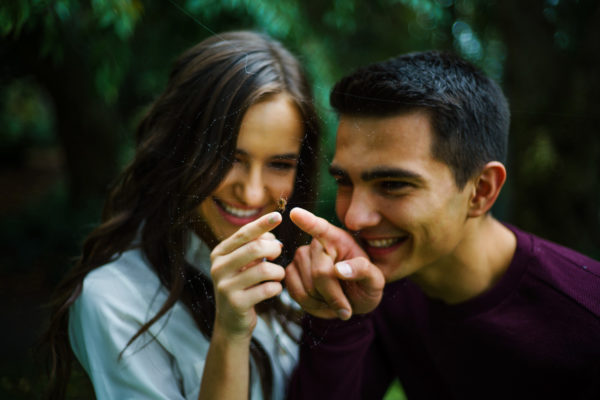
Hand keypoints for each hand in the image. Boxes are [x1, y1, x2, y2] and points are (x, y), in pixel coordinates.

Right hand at [210, 212, 284, 339]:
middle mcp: (218, 267)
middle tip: (279, 253)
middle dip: (273, 249)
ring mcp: (225, 286)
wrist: (231, 323)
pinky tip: (274, 289)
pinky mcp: (236, 303)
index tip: (279, 216)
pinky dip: (276, 288)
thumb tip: (272, 235)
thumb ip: (255, 246)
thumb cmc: (243, 287)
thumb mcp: (244, 264)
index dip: (262, 224)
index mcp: (219, 253)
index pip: (244, 233)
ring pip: (264, 269)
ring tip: (278, 276)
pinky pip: (267, 289)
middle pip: (255, 248)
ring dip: (278, 272)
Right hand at [285, 207, 384, 319]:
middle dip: (334, 295)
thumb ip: (363, 271)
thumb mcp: (375, 280)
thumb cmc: (365, 286)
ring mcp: (300, 257)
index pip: (321, 228)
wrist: (353, 300)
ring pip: (306, 287)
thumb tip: (339, 269)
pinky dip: (311, 305)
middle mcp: (316, 244)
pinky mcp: (291, 273)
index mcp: (338, 238)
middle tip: (347, 308)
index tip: (295, 213)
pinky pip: (295, 293)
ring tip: (335, 303)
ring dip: (323, 302)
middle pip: (320, 273)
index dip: (307, 221)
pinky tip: (323, 304)